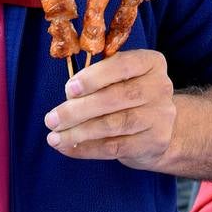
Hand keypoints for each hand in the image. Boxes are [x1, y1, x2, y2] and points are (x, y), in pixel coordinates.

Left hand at [44, 49, 174, 170]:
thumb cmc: (129, 98)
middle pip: (115, 97)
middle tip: (51, 119)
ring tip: (54, 137)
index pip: (122, 65)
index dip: (94, 77)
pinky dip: (87, 149)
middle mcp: (160, 87)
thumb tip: (69, 94)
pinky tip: (68, 148)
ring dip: (79, 132)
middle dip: (78, 109)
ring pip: (114, 125)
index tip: (69, 89)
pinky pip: (115, 147)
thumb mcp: (120, 79)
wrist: (159, 131)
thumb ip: (98, 79)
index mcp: (151, 63)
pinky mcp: (154, 142)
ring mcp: (160, 117)